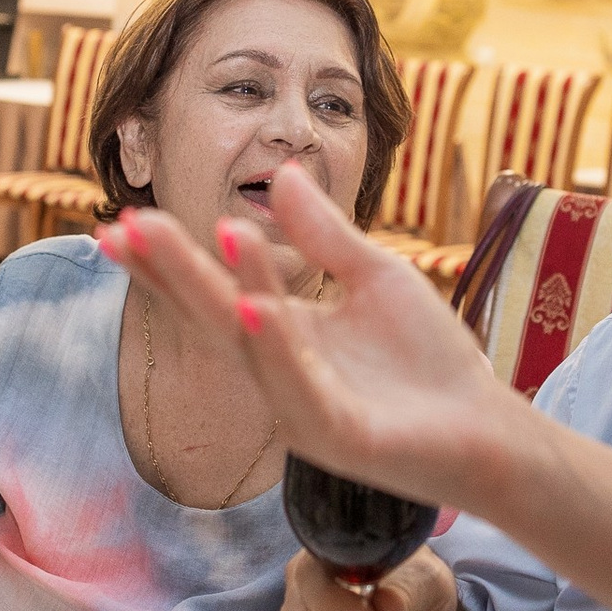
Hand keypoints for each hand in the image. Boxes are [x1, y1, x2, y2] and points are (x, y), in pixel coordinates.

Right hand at [97, 164, 541, 513]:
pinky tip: (258, 309)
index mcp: (281, 336)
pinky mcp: (340, 438)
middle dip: (173, 271)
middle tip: (126, 224)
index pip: (212, 293)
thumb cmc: (429, 360)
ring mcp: (304, 410)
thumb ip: (324, 233)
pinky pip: (299, 390)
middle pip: (214, 316)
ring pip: (254, 348)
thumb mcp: (373, 276)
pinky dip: (277, 349)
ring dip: (228, 293)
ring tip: (213, 234)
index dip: (166, 262)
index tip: (120, 220)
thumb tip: (280, 172)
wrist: (491, 430)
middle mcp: (278, 374)